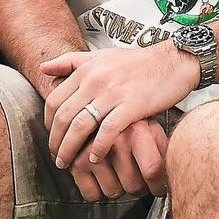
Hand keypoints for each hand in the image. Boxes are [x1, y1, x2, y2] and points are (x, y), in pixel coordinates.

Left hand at [41, 41, 198, 168]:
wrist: (175, 61)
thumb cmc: (140, 62)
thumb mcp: (103, 55)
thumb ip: (72, 61)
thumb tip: (43, 68)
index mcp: (87, 69)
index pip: (54, 100)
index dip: (48, 123)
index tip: (52, 136)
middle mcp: (96, 80)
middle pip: (64, 117)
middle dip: (55, 141)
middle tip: (56, 157)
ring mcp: (114, 93)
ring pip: (81, 126)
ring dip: (70, 149)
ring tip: (67, 163)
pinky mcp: (132, 106)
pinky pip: (107, 132)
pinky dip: (98, 148)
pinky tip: (94, 158)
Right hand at [63, 118, 168, 200]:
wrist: (95, 107)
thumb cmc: (128, 121)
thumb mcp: (152, 128)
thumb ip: (163, 149)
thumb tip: (176, 173)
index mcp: (137, 131)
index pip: (153, 170)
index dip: (159, 185)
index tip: (159, 188)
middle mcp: (114, 141)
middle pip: (134, 186)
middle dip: (140, 188)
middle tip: (140, 180)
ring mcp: (92, 152)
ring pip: (114, 192)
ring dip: (119, 189)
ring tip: (121, 174)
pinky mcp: (75, 163)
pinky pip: (91, 195)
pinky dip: (98, 192)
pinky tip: (104, 178)